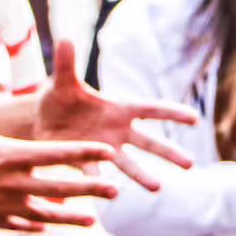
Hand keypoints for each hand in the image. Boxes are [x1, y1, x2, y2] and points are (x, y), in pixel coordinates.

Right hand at [0, 73, 118, 230]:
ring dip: (70, 219)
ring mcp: (3, 205)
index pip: (57, 154)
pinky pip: (21, 224)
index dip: (85, 153)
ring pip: (46, 215)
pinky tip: (48, 227)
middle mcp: (12, 183)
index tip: (108, 152)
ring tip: (92, 222)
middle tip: (116, 190)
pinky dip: (36, 225)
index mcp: (10, 155)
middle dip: (91, 189)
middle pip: (61, 188)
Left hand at [35, 39, 198, 190]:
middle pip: (148, 142)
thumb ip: (66, 64)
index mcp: (118, 107)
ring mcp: (104, 148)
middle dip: (168, 152)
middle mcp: (117, 130)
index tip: (195, 119)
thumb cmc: (58, 96)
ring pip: (128, 164)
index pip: (150, 109)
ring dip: (142, 176)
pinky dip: (102, 184)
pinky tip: (112, 195)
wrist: (40, 120)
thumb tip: (64, 39)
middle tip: (191, 164)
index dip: (172, 113)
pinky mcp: (86, 162)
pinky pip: (97, 175)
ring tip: (157, 188)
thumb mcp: (62, 81)